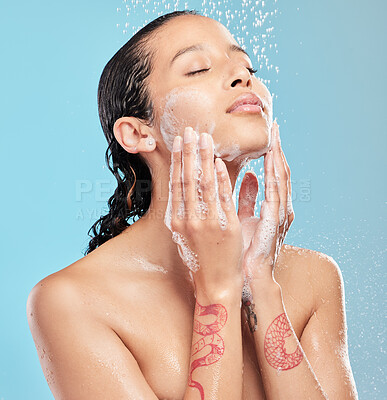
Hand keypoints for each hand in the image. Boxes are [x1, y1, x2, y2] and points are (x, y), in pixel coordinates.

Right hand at [169, 127, 243, 293]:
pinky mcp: (226, 227)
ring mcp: (207, 223)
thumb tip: (180, 193)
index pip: (177, 184)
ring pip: (204, 184)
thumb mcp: (184, 237)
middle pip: (188, 180)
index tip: (179, 142)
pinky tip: (219, 162)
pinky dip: (221, 178)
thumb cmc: (200, 260)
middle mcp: (189, 220)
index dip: (178, 161)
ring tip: (204, 138)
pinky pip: (223, 198)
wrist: (216, 284)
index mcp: (177, 221)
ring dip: (204, 159)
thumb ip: (182, 214)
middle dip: (189, 153)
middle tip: (190, 130)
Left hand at [237, 121, 293, 284]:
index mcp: (272, 206)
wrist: (250, 276)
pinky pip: (273, 195)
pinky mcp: (273, 224)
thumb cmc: (245, 248)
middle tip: (276, 126)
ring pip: (280, 180)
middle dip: (278, 148)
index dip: (272, 152)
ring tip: (274, 136)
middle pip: (280, 172)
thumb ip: (249, 197)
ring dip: (277, 157)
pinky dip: (271, 176)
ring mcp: (279, 216)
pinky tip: (267, 161)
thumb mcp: (245, 218)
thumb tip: (251, 175)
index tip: (269, 133)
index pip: (273, 173)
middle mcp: (279, 208)